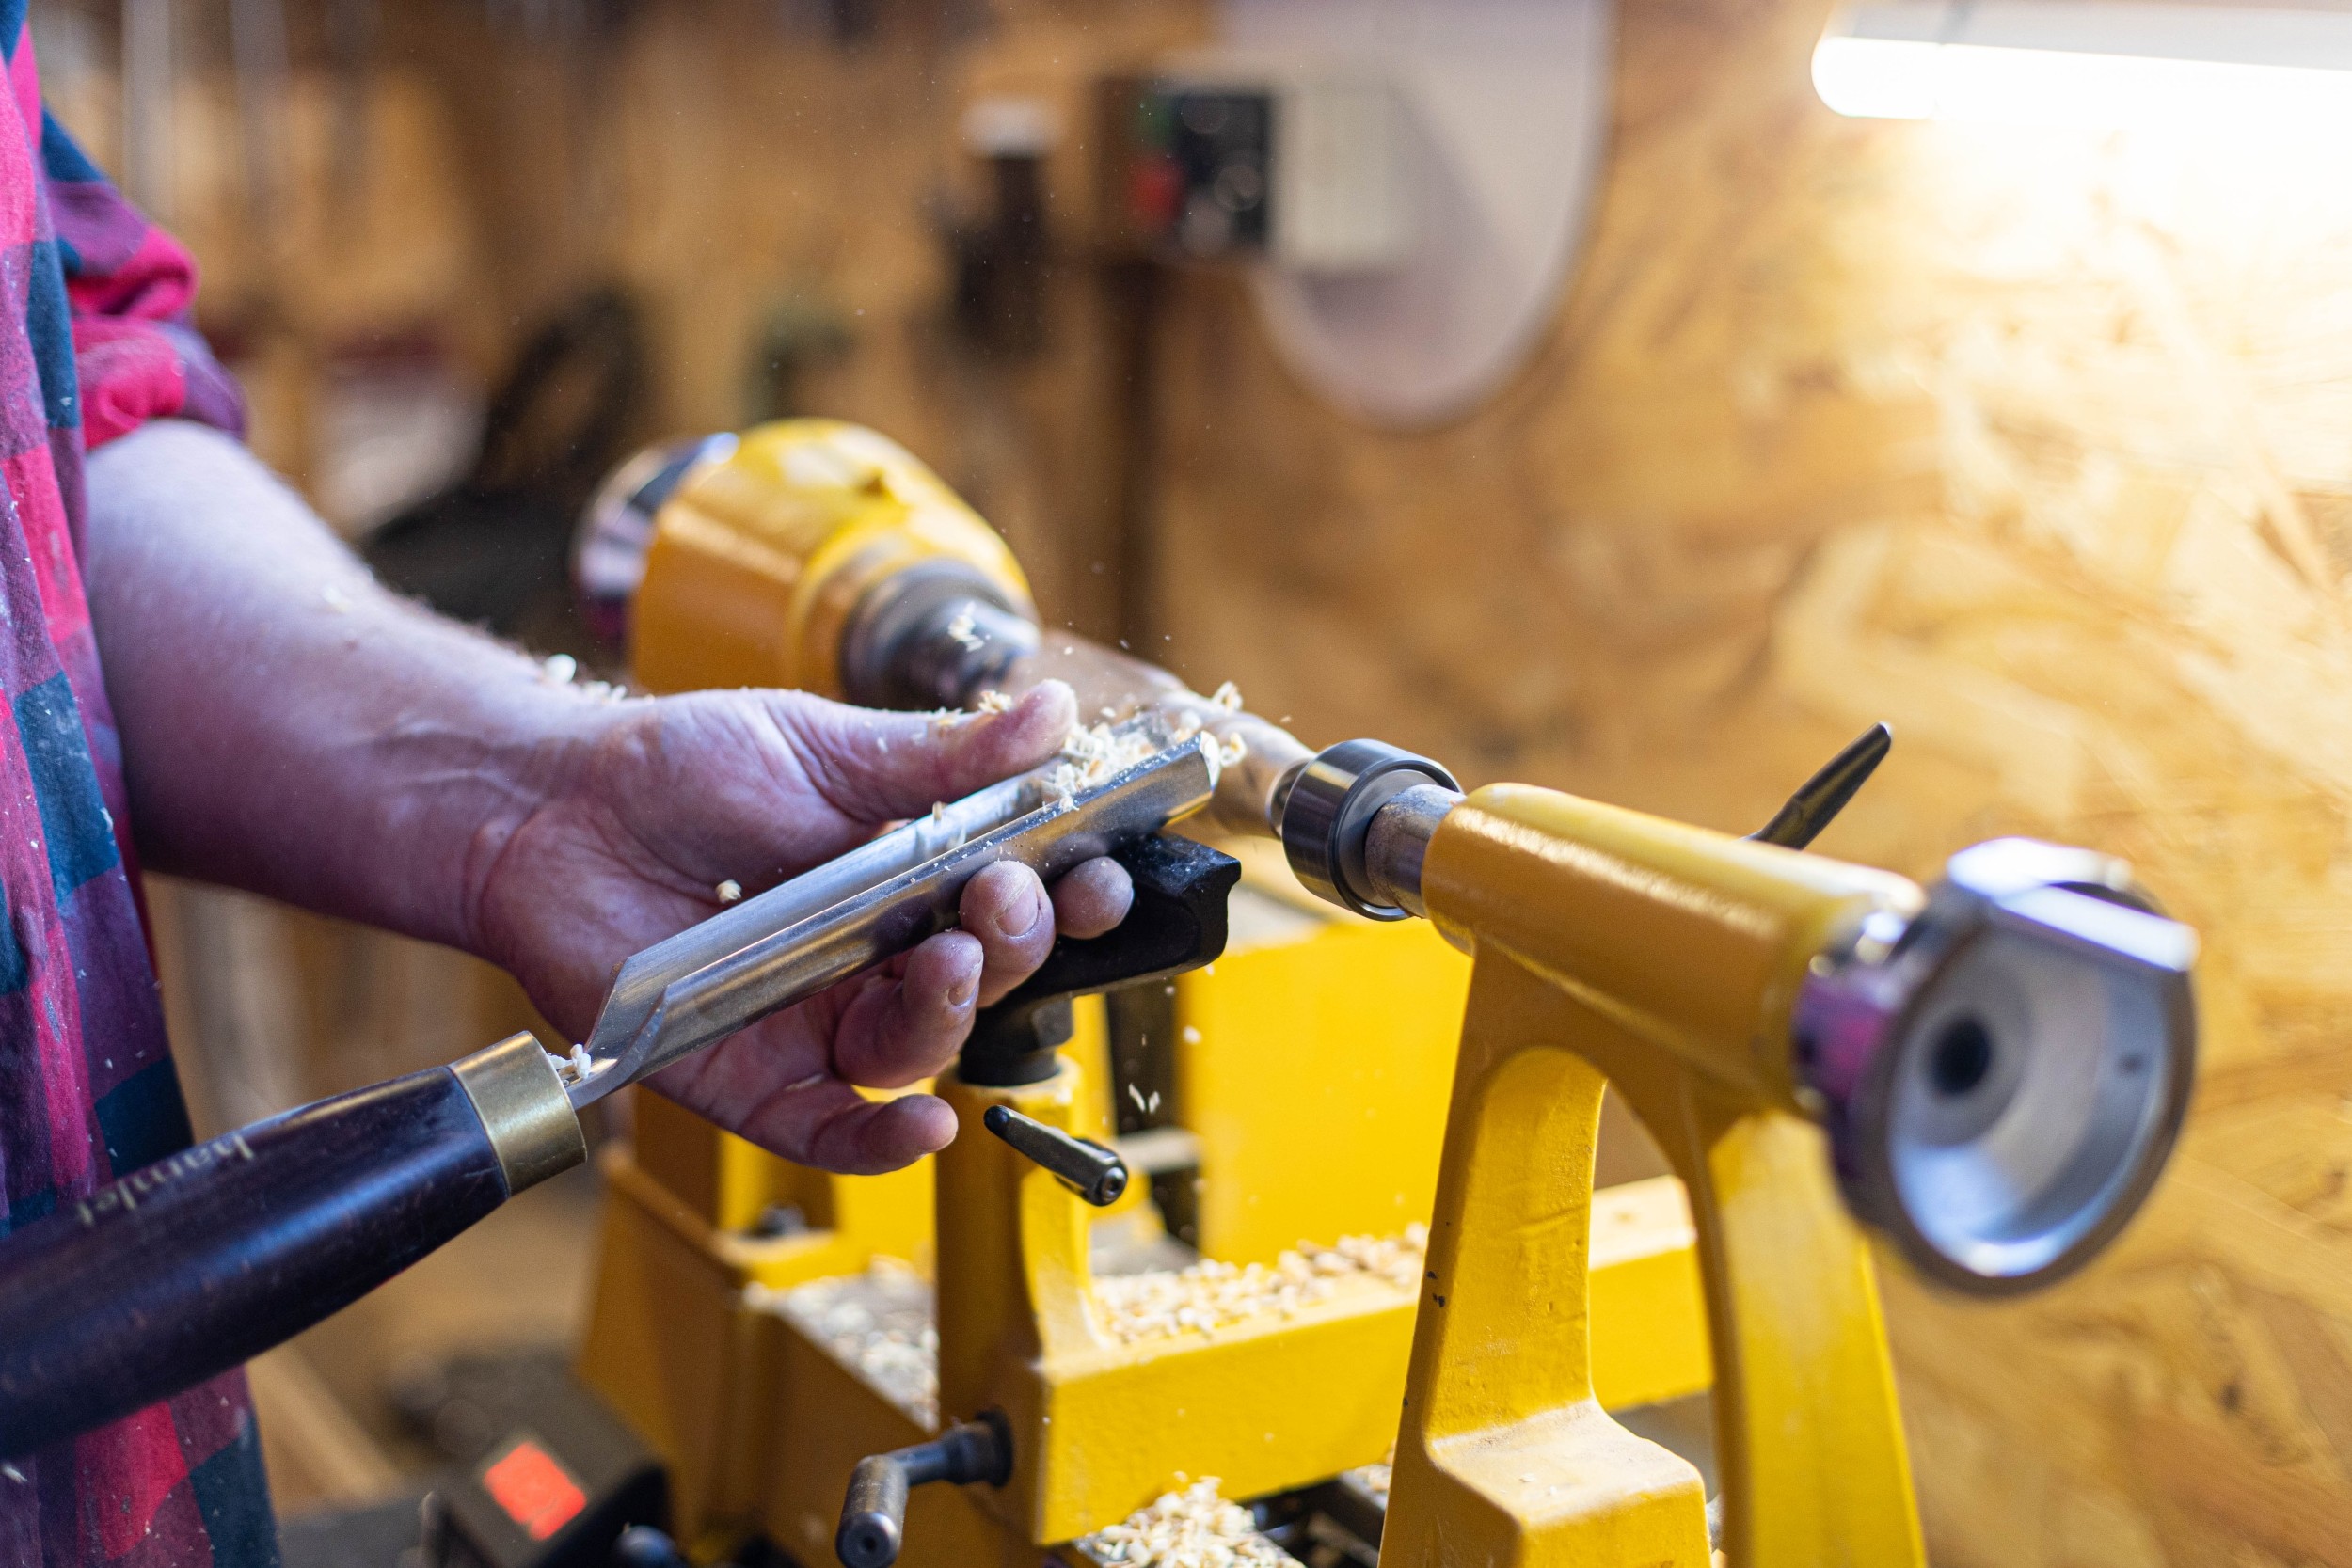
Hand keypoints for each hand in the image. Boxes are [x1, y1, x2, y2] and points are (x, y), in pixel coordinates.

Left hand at [467, 681, 1131, 1172]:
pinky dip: (876, 1144)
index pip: (1020, 902)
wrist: (548, 808)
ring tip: (943, 960)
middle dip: (1013, 944)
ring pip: (918, 1052)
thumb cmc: (678, 769)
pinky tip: (919, 1128)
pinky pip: (827, 1131)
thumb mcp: (823, 745)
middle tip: (1000, 896)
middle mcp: (877, 955)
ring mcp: (816, 1020)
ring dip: (951, 1014)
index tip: (1094, 875)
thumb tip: (1053, 711)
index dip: (1070, 899)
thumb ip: (941, 755)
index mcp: (913, 874)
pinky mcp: (748, 1076)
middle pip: (985, 981)